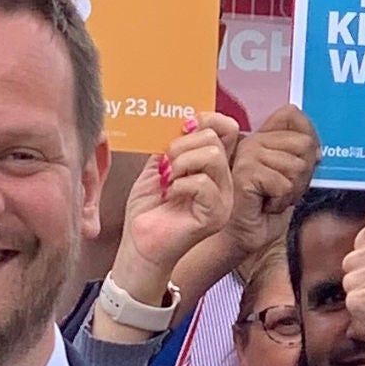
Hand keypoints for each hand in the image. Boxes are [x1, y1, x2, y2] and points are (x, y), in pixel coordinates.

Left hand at [109, 112, 235, 297]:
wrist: (139, 246)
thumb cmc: (149, 212)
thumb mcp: (158, 166)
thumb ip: (172, 143)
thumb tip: (184, 120)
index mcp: (212, 168)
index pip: (225, 128)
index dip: (204, 119)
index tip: (181, 128)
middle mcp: (223, 182)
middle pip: (216, 138)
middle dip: (183, 145)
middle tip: (166, 166)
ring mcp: (222, 199)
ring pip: (213, 156)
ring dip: (181, 162)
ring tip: (168, 179)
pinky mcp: (215, 215)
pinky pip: (203, 182)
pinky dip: (181, 184)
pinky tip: (171, 195)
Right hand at [227, 103, 319, 258]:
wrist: (238, 239)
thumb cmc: (260, 215)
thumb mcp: (289, 181)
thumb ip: (301, 158)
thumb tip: (316, 150)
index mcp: (261, 138)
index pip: (293, 115)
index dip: (308, 140)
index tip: (299, 168)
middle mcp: (253, 141)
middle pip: (304, 144)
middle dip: (302, 176)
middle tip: (281, 192)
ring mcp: (248, 154)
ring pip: (297, 167)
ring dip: (290, 193)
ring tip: (270, 200)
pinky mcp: (246, 172)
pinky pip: (284, 185)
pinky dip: (279, 203)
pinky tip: (263, 206)